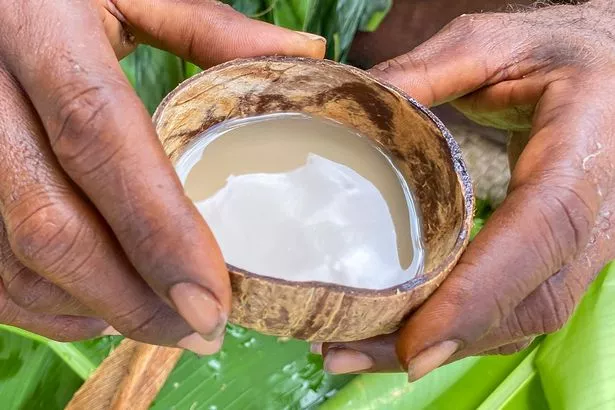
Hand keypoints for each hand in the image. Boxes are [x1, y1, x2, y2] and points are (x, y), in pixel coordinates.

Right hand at [0, 0, 324, 353]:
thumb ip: (208, 28)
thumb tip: (305, 50)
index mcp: (40, 29)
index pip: (99, 137)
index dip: (157, 230)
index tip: (212, 301)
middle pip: (52, 223)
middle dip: (133, 297)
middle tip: (200, 329)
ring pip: (15, 259)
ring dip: (95, 308)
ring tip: (161, 320)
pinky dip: (46, 305)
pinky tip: (97, 306)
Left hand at [313, 0, 614, 378]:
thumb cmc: (560, 50)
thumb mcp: (491, 42)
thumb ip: (424, 71)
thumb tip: (349, 109)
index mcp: (584, 144)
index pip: (542, 229)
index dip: (481, 292)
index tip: (414, 345)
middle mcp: (600, 207)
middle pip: (532, 298)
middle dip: (443, 338)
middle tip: (346, 352)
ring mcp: (591, 239)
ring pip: (527, 316)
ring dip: (445, 344)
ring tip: (356, 350)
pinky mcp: (567, 253)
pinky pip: (522, 305)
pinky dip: (464, 328)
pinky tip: (405, 331)